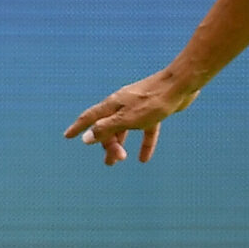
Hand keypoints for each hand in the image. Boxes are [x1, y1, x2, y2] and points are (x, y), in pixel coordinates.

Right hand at [65, 67, 201, 164]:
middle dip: (107, 144)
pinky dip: (144, 144)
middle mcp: (123, 104)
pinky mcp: (154, 111)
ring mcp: (139, 107)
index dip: (78, 128)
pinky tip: (144, 159)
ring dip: (121, 144)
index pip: (90, 118)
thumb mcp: (127, 119)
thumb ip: (107, 128)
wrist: (181, 85)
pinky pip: (146, 130)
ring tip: (119, 160)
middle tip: (111, 163)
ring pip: (125, 129)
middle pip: (108, 126)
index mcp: (113, 104)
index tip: (67, 136)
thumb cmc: (153, 101)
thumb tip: (86, 138)